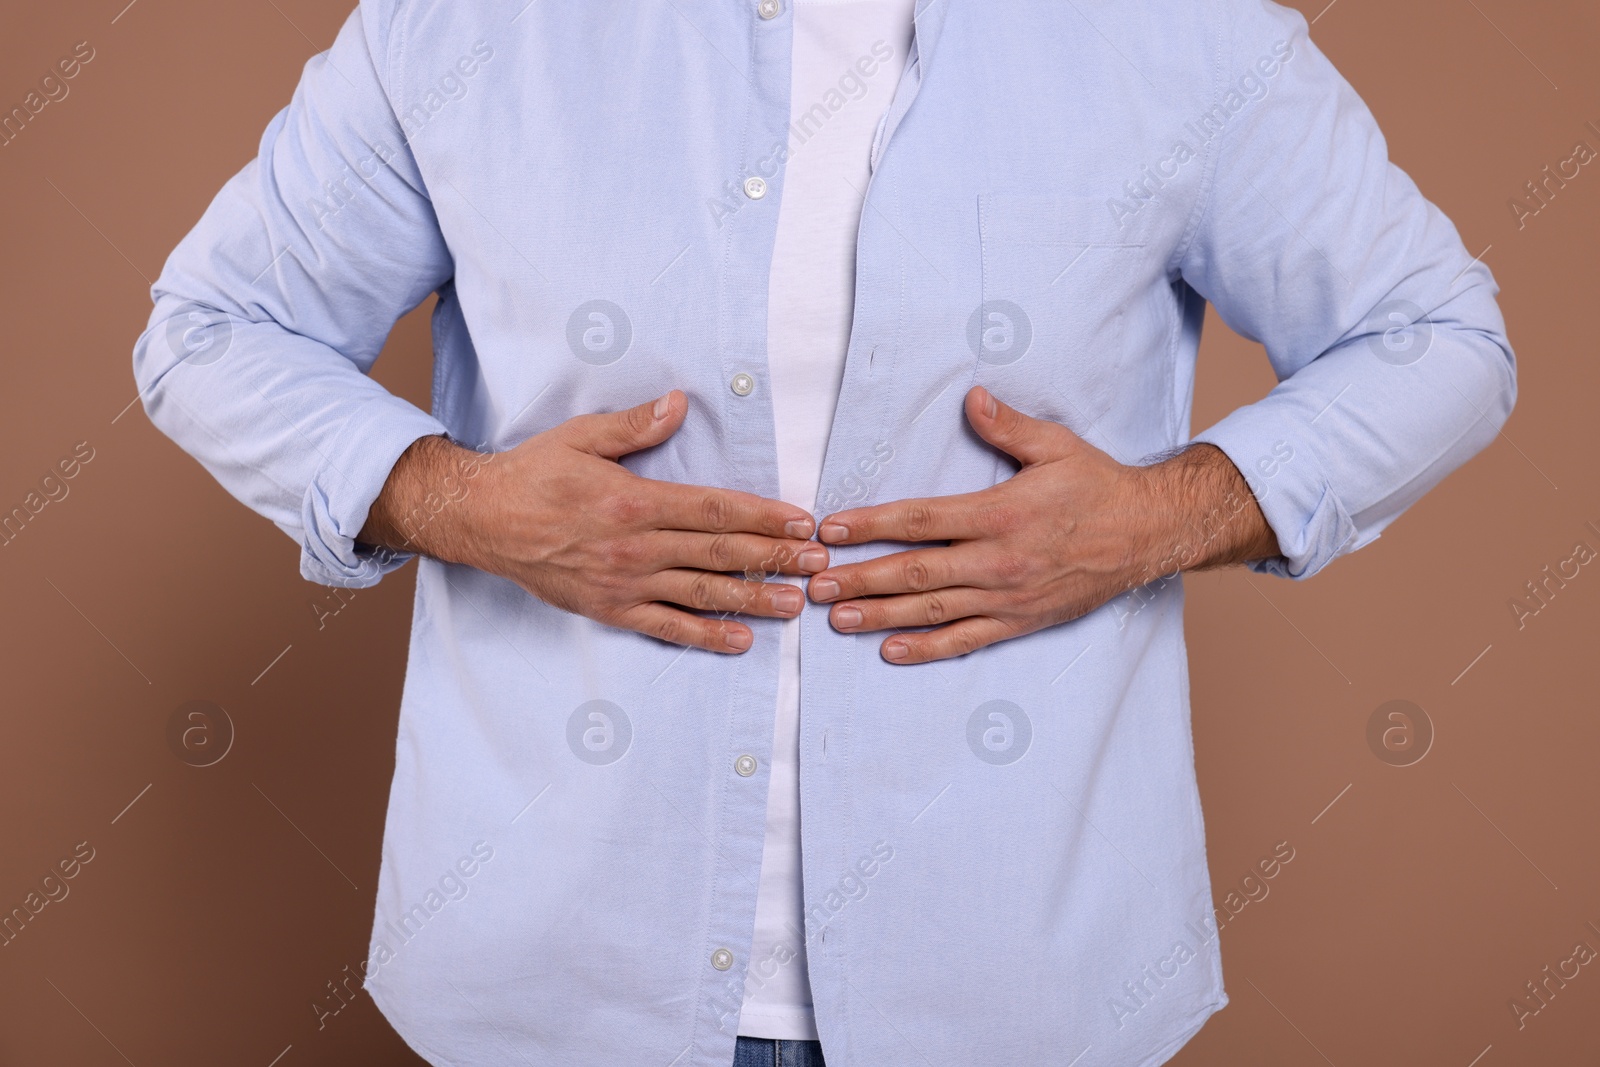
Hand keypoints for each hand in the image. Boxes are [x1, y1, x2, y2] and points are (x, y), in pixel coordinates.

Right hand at [357, 390, 827, 652]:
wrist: (481, 520)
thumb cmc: (533, 473)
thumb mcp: (582, 436)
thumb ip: (636, 425)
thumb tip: (680, 403)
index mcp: (635, 501)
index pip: (716, 509)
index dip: (765, 517)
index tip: (803, 523)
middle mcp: (636, 546)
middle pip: (721, 553)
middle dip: (776, 559)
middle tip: (819, 565)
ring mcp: (625, 582)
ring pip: (702, 594)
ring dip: (754, 599)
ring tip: (795, 604)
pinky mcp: (610, 608)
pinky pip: (666, 626)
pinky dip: (705, 636)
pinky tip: (740, 641)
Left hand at [805, 386, 1278, 663]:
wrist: (1150, 534)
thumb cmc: (1099, 486)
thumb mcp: (1056, 446)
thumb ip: (1008, 426)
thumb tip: (972, 398)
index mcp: (1000, 513)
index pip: (920, 519)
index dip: (870, 525)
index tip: (830, 530)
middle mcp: (998, 560)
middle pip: (915, 571)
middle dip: (860, 578)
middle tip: (814, 585)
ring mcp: (1008, 596)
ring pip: (932, 610)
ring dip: (880, 615)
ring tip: (837, 619)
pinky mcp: (1020, 621)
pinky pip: (966, 640)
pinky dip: (927, 648)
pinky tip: (890, 651)